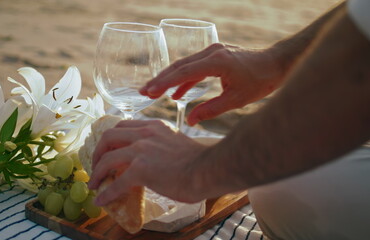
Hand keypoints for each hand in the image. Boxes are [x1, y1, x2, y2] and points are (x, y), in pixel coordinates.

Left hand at [88, 120, 208, 205]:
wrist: (208, 169)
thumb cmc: (199, 160)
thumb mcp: (175, 142)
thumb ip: (160, 145)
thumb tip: (154, 160)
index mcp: (153, 126)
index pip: (124, 126)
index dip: (112, 139)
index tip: (108, 150)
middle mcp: (144, 133)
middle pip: (109, 136)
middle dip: (98, 151)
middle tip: (97, 165)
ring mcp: (141, 150)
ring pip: (107, 158)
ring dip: (97, 171)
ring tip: (95, 183)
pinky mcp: (141, 169)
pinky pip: (117, 183)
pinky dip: (107, 193)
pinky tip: (102, 200)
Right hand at [140, 43, 283, 125]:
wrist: (276, 64)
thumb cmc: (260, 81)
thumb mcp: (236, 100)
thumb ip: (211, 110)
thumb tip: (190, 120)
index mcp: (217, 61)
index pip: (184, 72)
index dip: (165, 83)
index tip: (150, 92)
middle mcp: (212, 52)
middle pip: (179, 66)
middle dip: (160, 79)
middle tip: (143, 91)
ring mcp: (213, 52)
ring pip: (184, 65)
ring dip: (169, 79)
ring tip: (153, 92)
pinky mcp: (215, 56)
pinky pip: (194, 68)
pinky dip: (184, 80)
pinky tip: (177, 94)